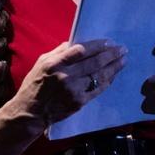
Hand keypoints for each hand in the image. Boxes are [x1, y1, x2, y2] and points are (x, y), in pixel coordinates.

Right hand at [11, 39, 127, 126]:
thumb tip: (76, 43)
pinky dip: (107, 81)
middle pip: (94, 62)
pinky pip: (98, 89)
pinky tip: (114, 75)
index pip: (81, 50)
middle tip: (122, 49)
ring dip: (113, 67)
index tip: (108, 42)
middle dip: (111, 54)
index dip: (97, 45)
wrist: (31, 112)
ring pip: (99, 75)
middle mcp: (65, 76)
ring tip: (123, 60)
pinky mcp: (79, 102)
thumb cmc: (34, 85)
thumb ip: (58, 53)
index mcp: (54, 64)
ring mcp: (74, 90)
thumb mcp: (40, 63)